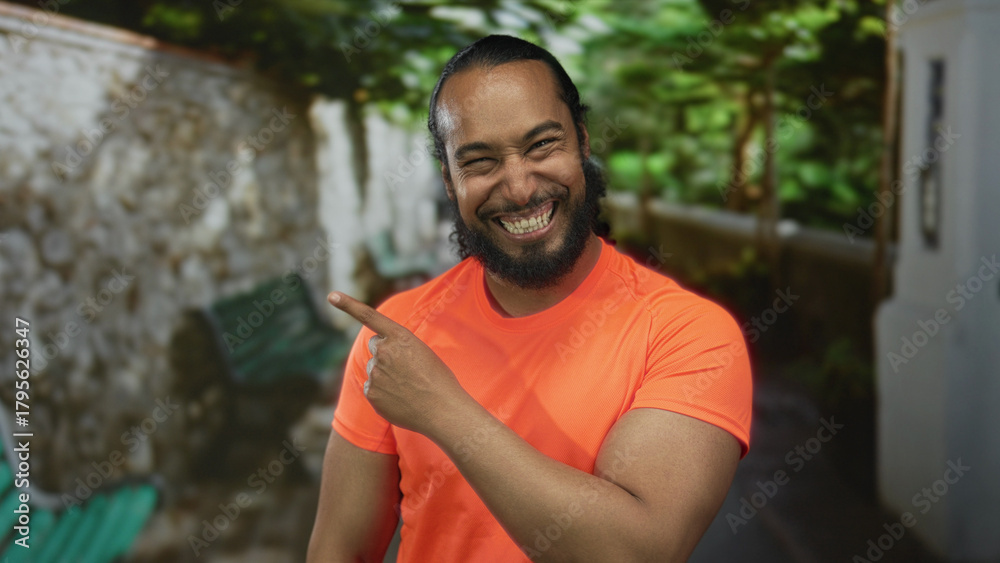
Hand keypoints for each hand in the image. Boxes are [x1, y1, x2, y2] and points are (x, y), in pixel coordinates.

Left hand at [328, 291, 469, 435]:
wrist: (443, 411)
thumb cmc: (438, 380)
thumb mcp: (422, 353)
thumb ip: (398, 348)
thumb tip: (377, 359)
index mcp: (400, 337)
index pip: (370, 316)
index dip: (348, 305)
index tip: (332, 296)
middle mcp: (384, 351)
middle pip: (375, 346)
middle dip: (385, 352)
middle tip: (406, 368)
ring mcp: (376, 373)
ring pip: (375, 369)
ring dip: (386, 375)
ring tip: (408, 387)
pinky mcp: (371, 393)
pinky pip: (372, 388)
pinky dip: (382, 393)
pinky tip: (400, 399)